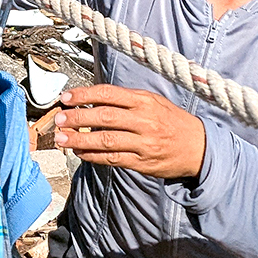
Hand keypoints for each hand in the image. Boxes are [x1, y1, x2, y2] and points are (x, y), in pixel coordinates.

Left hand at [53, 85, 206, 180]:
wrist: (199, 147)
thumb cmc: (172, 121)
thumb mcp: (153, 102)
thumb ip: (125, 100)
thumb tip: (92, 99)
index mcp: (145, 101)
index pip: (108, 94)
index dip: (84, 95)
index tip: (65, 97)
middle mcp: (144, 121)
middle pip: (104, 117)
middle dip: (77, 118)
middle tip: (58, 118)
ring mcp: (143, 143)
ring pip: (106, 141)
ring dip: (80, 139)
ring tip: (62, 138)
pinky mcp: (143, 163)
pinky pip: (113, 159)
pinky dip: (93, 156)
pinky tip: (80, 152)